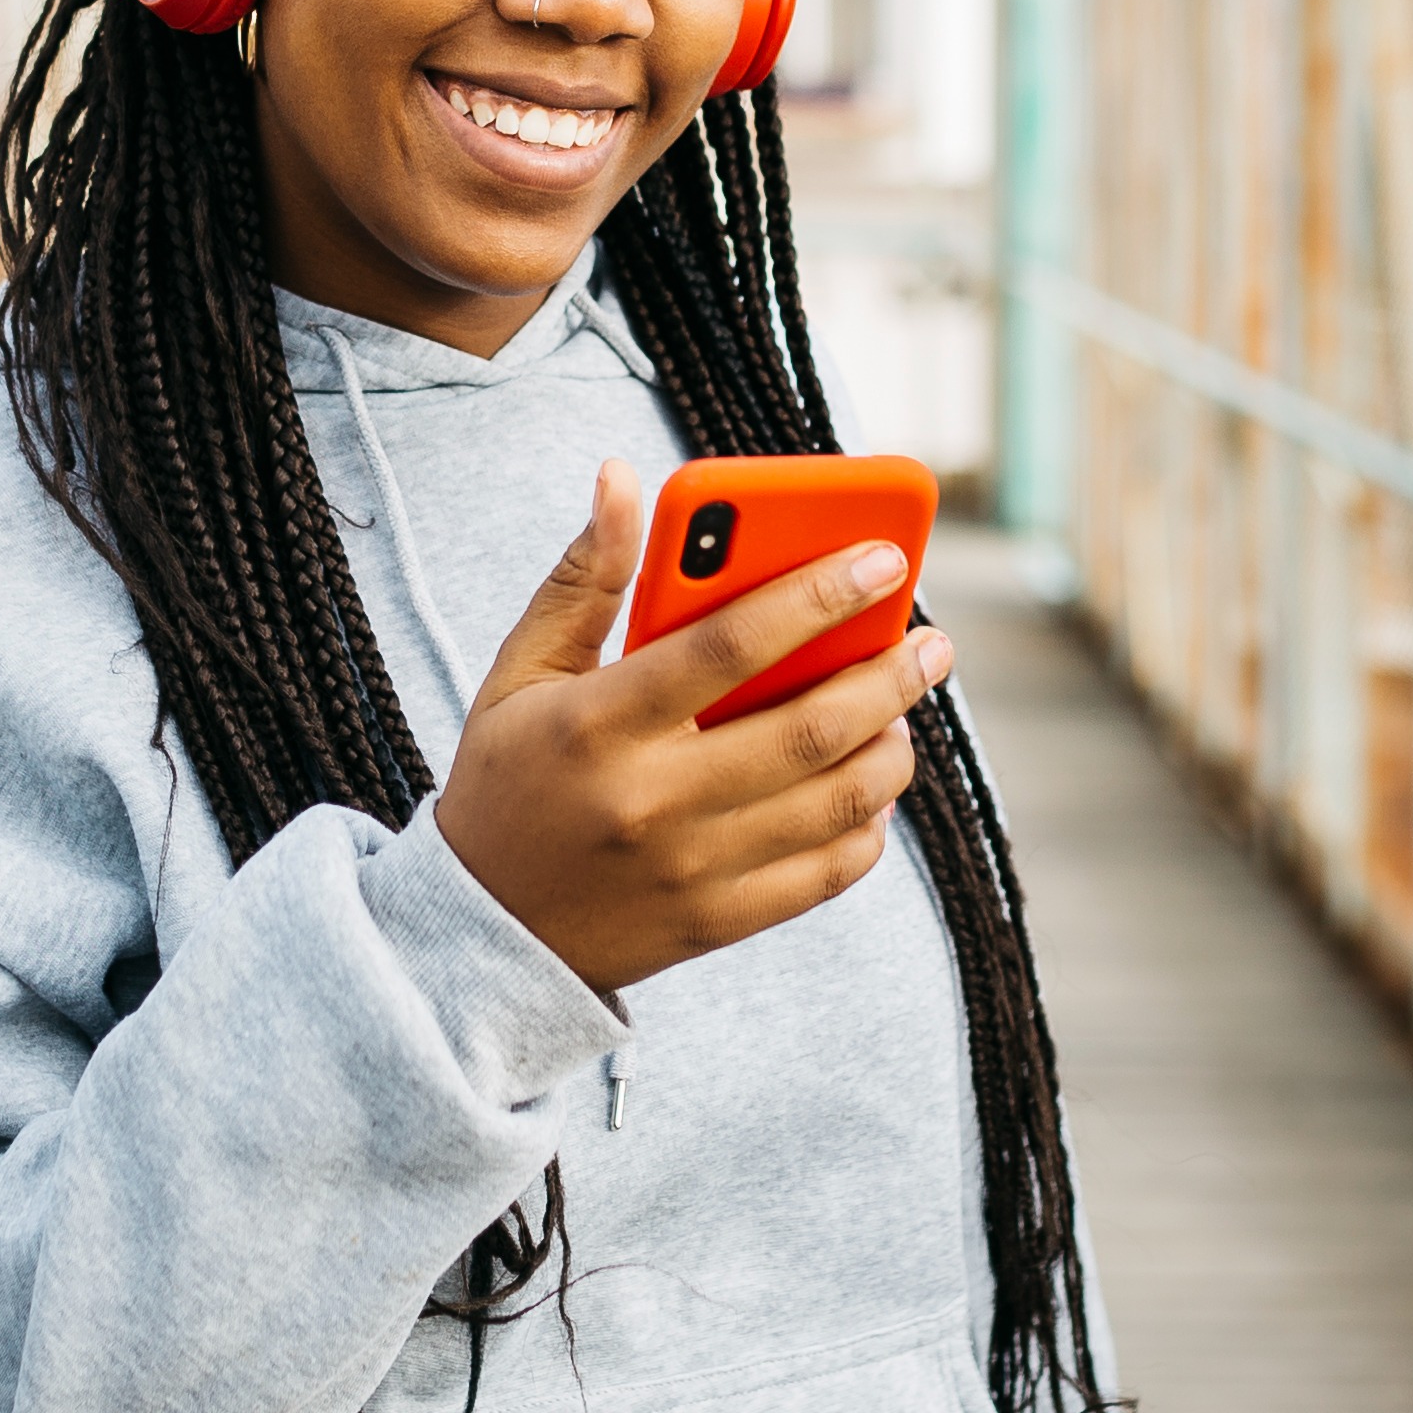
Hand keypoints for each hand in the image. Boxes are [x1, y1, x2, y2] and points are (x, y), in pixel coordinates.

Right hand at [442, 462, 950, 992]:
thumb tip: (623, 476)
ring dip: (891, 746)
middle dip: (889, 675)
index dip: (818, 594)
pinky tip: (869, 786)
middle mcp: (650, 800)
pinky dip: (868, 826)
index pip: (729, 644)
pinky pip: (826, 872)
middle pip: (807, 727)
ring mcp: (690, 870)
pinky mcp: (716, 922)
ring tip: (903, 711)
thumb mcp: (521, 672)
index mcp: (597, 723)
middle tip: (930, 642)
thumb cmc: (508, 778)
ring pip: (835, 801)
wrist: (482, 936)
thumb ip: (582, 577)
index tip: (885, 556)